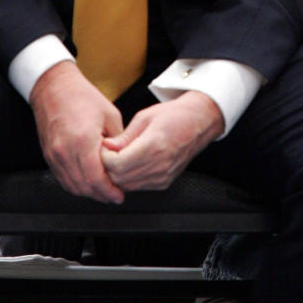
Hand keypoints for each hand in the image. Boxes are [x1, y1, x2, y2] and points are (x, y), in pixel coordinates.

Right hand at [30, 60, 124, 203]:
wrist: (54, 87)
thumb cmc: (82, 96)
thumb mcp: (110, 115)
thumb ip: (118, 141)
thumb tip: (125, 160)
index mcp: (83, 140)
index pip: (96, 178)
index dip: (109, 191)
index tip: (119, 196)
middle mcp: (65, 151)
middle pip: (84, 186)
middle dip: (101, 195)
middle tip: (114, 196)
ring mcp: (54, 155)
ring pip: (72, 186)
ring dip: (88, 192)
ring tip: (103, 192)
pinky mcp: (49, 156)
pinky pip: (62, 178)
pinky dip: (76, 185)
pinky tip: (87, 183)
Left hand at [100, 92, 224, 191]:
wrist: (198, 123)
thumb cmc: (173, 115)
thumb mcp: (144, 117)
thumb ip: (124, 136)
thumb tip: (106, 147)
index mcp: (153, 145)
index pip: (117, 164)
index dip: (104, 158)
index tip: (103, 148)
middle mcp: (159, 165)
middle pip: (120, 178)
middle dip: (107, 168)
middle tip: (106, 154)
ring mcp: (163, 176)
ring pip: (127, 186)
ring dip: (117, 175)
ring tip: (117, 158)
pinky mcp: (165, 182)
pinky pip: (138, 187)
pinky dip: (129, 179)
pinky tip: (130, 165)